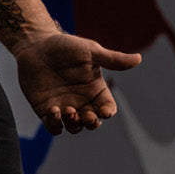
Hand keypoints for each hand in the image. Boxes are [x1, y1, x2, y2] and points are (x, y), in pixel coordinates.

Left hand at [13, 32, 140, 134]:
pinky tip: (53, 111)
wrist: (36, 46)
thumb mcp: (90, 51)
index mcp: (95, 89)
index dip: (108, 112)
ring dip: (74, 124)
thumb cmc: (64, 46)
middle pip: (93, 122)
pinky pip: (54, 126)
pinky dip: (55, 124)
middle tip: (86, 115)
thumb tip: (138, 59)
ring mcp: (64, 107)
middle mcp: (82, 101)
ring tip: (68, 111)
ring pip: (75, 127)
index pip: (108, 107)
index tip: (103, 110)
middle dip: (92, 123)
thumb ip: (112, 59)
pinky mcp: (46, 110)